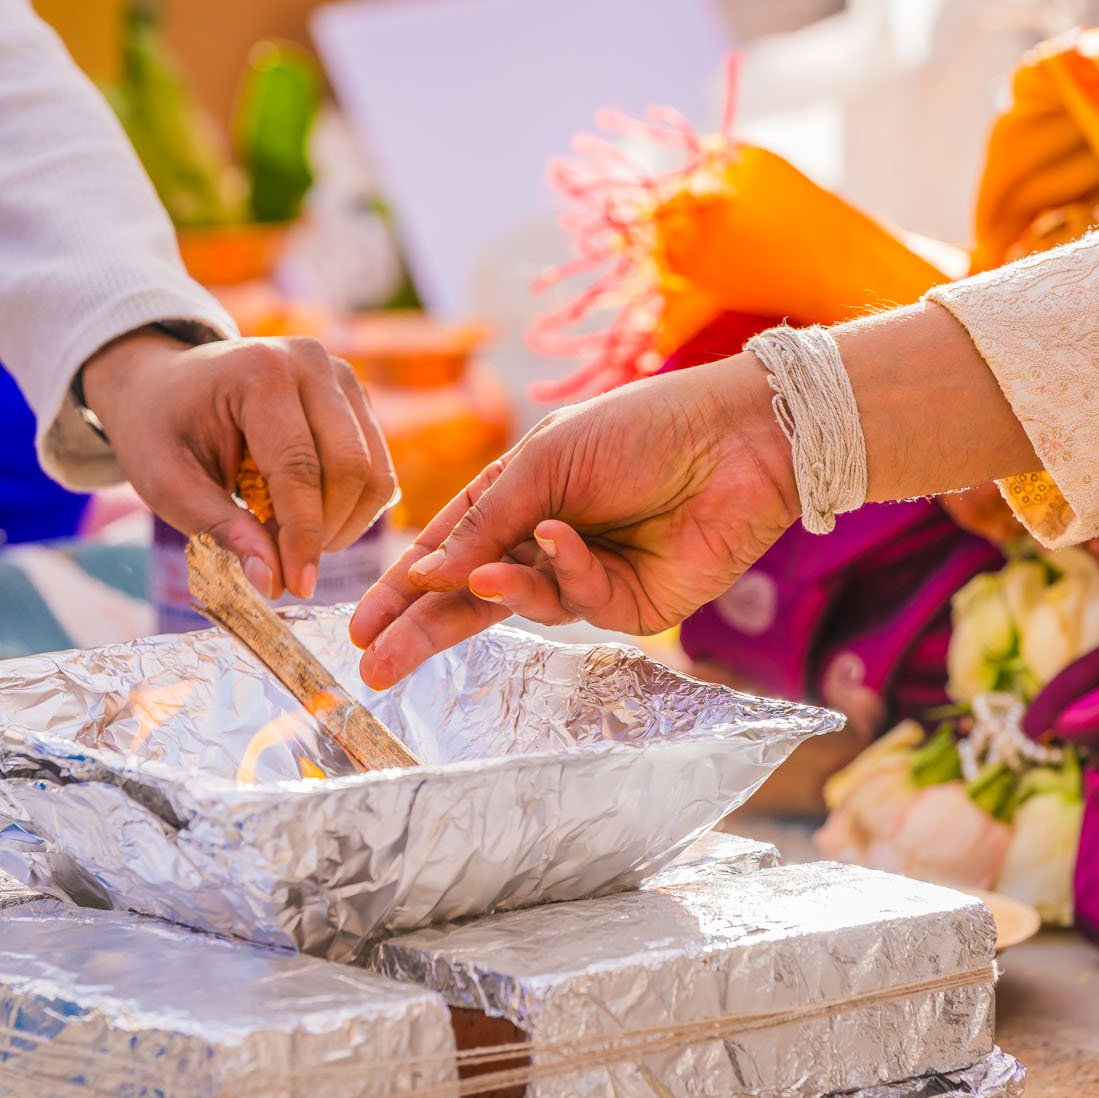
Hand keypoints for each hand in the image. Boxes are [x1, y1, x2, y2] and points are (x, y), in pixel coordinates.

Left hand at [80, 328, 394, 597]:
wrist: (164, 385)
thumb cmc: (159, 431)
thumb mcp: (166, 483)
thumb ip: (219, 529)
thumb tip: (271, 582)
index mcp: (258, 371)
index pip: (299, 466)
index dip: (303, 535)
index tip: (296, 587)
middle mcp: (311, 362)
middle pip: (351, 467)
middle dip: (326, 531)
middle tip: (287, 567)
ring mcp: (340, 376)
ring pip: (374, 471)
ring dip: (344, 524)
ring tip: (295, 544)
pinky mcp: (354, 399)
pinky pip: (377, 467)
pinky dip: (353, 509)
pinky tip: (310, 520)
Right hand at [349, 354, 799, 687]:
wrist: (738, 438)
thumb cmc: (639, 429)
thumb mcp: (544, 460)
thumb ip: (485, 521)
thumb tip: (426, 574)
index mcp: (517, 497)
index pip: (446, 551)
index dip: (403, 589)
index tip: (360, 627)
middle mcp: (547, 540)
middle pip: (472, 596)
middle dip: (424, 628)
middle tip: (376, 667)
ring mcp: (589, 575)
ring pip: (524, 605)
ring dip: (501, 589)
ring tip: (481, 577)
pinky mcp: (633, 605)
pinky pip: (580, 602)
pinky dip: (565, 572)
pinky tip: (563, 538)